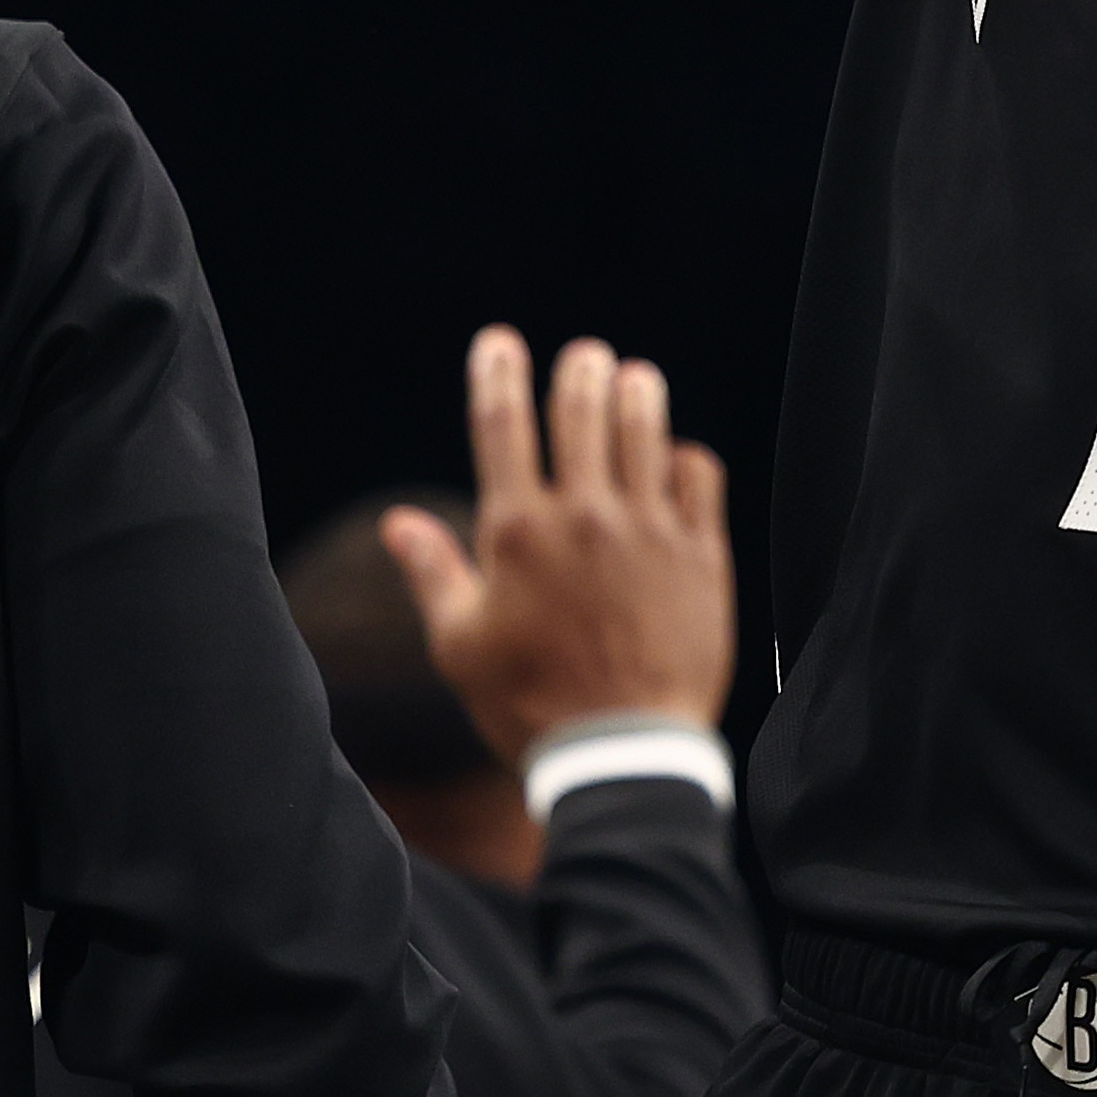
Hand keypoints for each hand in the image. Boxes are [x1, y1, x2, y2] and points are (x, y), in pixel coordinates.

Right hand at [380, 326, 735, 767]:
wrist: (621, 756)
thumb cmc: (528, 706)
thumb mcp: (461, 645)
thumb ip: (432, 571)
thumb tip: (396, 521)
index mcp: (518, 532)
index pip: (503, 423)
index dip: (498, 371)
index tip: (499, 341)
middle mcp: (585, 516)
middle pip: (582, 407)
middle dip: (579, 368)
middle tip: (584, 356)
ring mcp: (648, 531)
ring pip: (646, 428)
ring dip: (638, 393)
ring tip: (634, 379)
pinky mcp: (700, 554)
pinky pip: (699, 476)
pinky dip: (685, 457)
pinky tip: (676, 458)